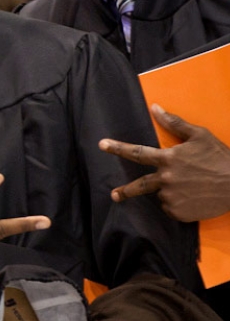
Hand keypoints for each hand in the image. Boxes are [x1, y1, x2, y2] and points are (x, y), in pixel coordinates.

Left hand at [99, 104, 229, 220]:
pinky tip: (193, 197)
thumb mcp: (199, 135)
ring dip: (169, 191)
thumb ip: (174, 123)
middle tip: (115, 195)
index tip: (102, 145)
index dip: (118, 148)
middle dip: (125, 191)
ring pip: (161, 195)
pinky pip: (172, 207)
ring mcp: (172, 197)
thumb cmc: (220, 157)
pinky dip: (178, 203)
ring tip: (191, 186)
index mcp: (169, 158)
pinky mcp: (180, 213)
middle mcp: (166, 178)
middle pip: (139, 186)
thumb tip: (154, 107)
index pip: (137, 152)